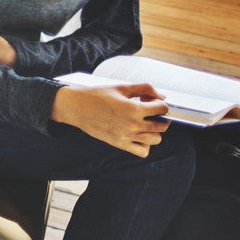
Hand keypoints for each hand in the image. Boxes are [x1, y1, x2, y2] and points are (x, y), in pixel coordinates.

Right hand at [54, 81, 169, 156]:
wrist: (77, 107)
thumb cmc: (97, 95)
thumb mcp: (121, 87)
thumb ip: (144, 89)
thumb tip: (162, 96)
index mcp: (134, 109)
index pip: (162, 109)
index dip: (159, 103)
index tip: (151, 101)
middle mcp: (133, 124)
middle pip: (162, 126)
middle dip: (160, 117)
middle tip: (148, 111)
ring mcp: (127, 136)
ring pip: (156, 139)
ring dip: (154, 131)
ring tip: (144, 123)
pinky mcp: (120, 144)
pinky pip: (143, 151)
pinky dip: (145, 145)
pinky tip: (138, 135)